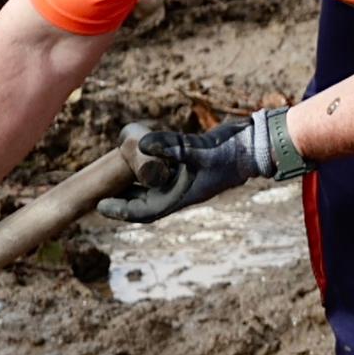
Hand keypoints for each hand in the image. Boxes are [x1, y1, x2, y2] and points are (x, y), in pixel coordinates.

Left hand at [100, 106, 297, 225]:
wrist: (254, 146)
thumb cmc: (231, 154)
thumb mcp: (200, 150)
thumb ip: (172, 147)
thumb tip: (143, 143)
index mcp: (182, 196)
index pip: (145, 211)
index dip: (121, 210)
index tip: (100, 206)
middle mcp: (180, 190)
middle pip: (144, 200)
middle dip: (122, 197)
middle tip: (99, 190)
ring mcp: (184, 178)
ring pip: (151, 185)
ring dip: (132, 182)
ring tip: (111, 173)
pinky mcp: (188, 164)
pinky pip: (161, 170)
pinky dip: (147, 165)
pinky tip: (135, 154)